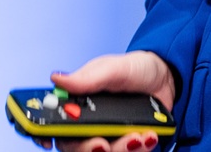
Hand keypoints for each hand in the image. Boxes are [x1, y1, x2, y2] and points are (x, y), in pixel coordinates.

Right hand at [35, 51, 175, 151]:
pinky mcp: (127, 145)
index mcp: (78, 103)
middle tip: (102, 144)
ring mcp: (108, 136)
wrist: (167, 77)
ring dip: (119, 149)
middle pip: (74, 147)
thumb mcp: (113, 68)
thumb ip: (87, 78)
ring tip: (137, 136)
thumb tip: (56, 79)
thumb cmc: (135, 69)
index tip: (48, 139)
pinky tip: (147, 136)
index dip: (43, 134)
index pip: (52, 124)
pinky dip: (138, 149)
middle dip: (88, 148)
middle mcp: (89, 124)